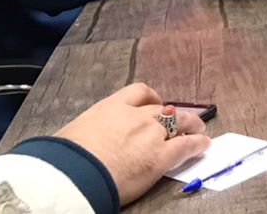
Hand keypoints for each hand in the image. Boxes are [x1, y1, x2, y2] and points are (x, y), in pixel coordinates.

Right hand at [54, 83, 209, 205]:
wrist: (71, 175)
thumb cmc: (63, 158)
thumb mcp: (72, 134)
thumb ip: (88, 132)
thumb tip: (81, 142)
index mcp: (111, 107)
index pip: (138, 92)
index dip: (151, 98)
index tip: (155, 104)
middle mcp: (135, 116)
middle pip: (163, 109)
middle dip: (173, 114)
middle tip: (181, 121)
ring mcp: (151, 135)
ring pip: (179, 122)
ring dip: (191, 124)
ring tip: (198, 129)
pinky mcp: (160, 157)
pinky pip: (185, 146)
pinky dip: (197, 144)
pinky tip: (203, 145)